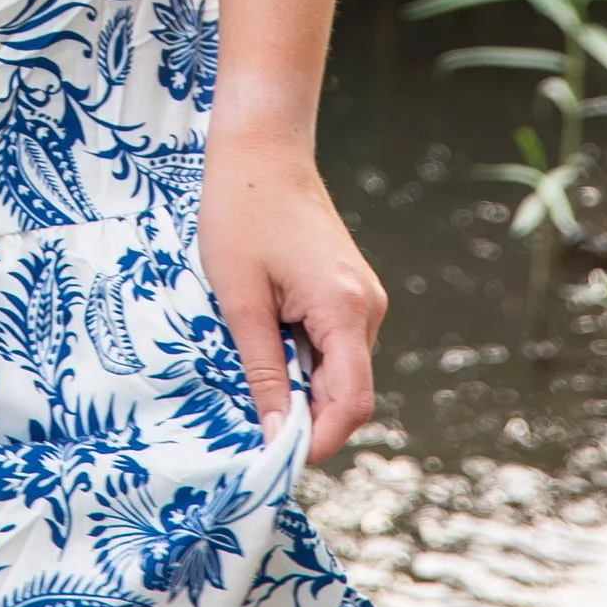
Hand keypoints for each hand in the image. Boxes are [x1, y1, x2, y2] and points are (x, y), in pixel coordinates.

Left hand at [197, 123, 385, 468]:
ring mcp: (362, 298)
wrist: (261, 147)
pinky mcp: (348, 291)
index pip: (350, 405)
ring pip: (339, 371)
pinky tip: (264, 344)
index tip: (272, 460)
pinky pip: (333, 346)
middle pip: (346, 393)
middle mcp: (367, 308)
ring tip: (249, 375)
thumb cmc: (242, 213)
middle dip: (303, 417)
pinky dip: (302, 360)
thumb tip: (275, 436)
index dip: (317, 442)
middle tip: (248, 424)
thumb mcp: (240, 298)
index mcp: (345, 309)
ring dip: (299, 387)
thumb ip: (262, 370)